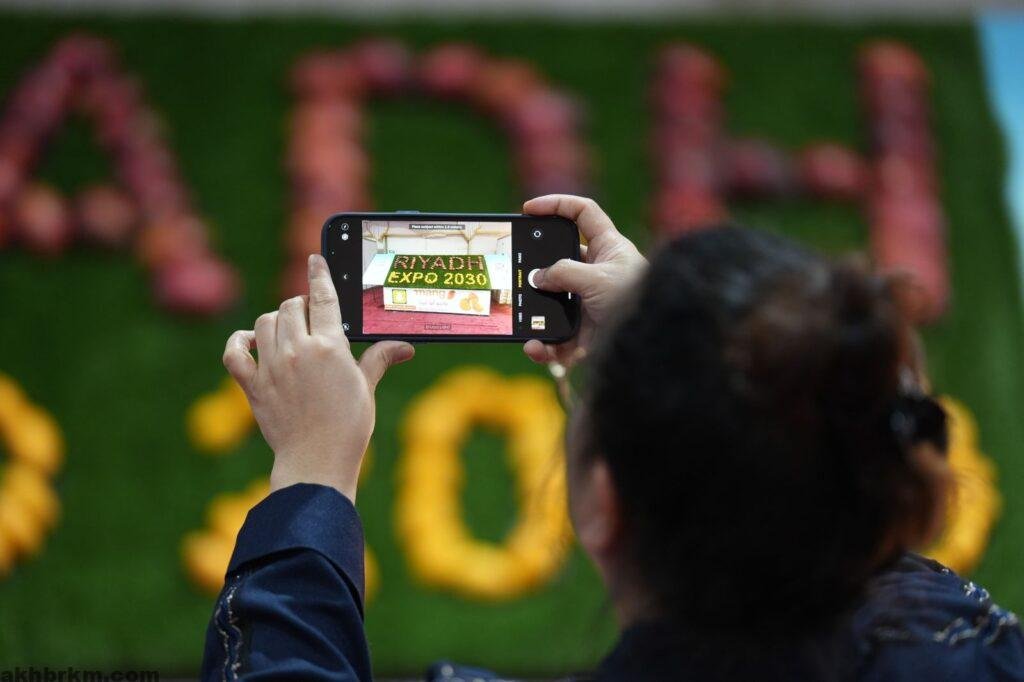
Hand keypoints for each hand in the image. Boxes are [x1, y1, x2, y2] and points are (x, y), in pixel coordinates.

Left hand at [222, 254, 414, 500]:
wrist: (317, 461)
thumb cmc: (349, 427)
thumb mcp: (367, 388)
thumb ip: (379, 358)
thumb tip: (405, 347)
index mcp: (329, 346)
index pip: (323, 297)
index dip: (319, 273)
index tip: (315, 259)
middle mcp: (297, 350)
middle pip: (291, 306)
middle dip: (301, 304)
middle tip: (311, 313)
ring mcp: (271, 367)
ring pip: (264, 323)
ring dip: (276, 319)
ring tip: (288, 328)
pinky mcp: (253, 386)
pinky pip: (235, 353)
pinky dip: (239, 342)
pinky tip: (249, 341)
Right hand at [521, 195, 646, 367]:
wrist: (657, 343)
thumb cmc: (637, 300)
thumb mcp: (599, 278)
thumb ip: (564, 272)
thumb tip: (538, 278)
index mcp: (609, 247)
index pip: (582, 213)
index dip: (557, 204)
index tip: (529, 209)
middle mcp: (598, 273)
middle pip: (559, 261)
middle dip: (536, 267)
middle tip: (513, 271)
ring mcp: (590, 304)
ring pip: (554, 304)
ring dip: (536, 312)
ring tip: (521, 317)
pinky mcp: (586, 334)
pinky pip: (557, 339)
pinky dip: (543, 345)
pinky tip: (535, 347)